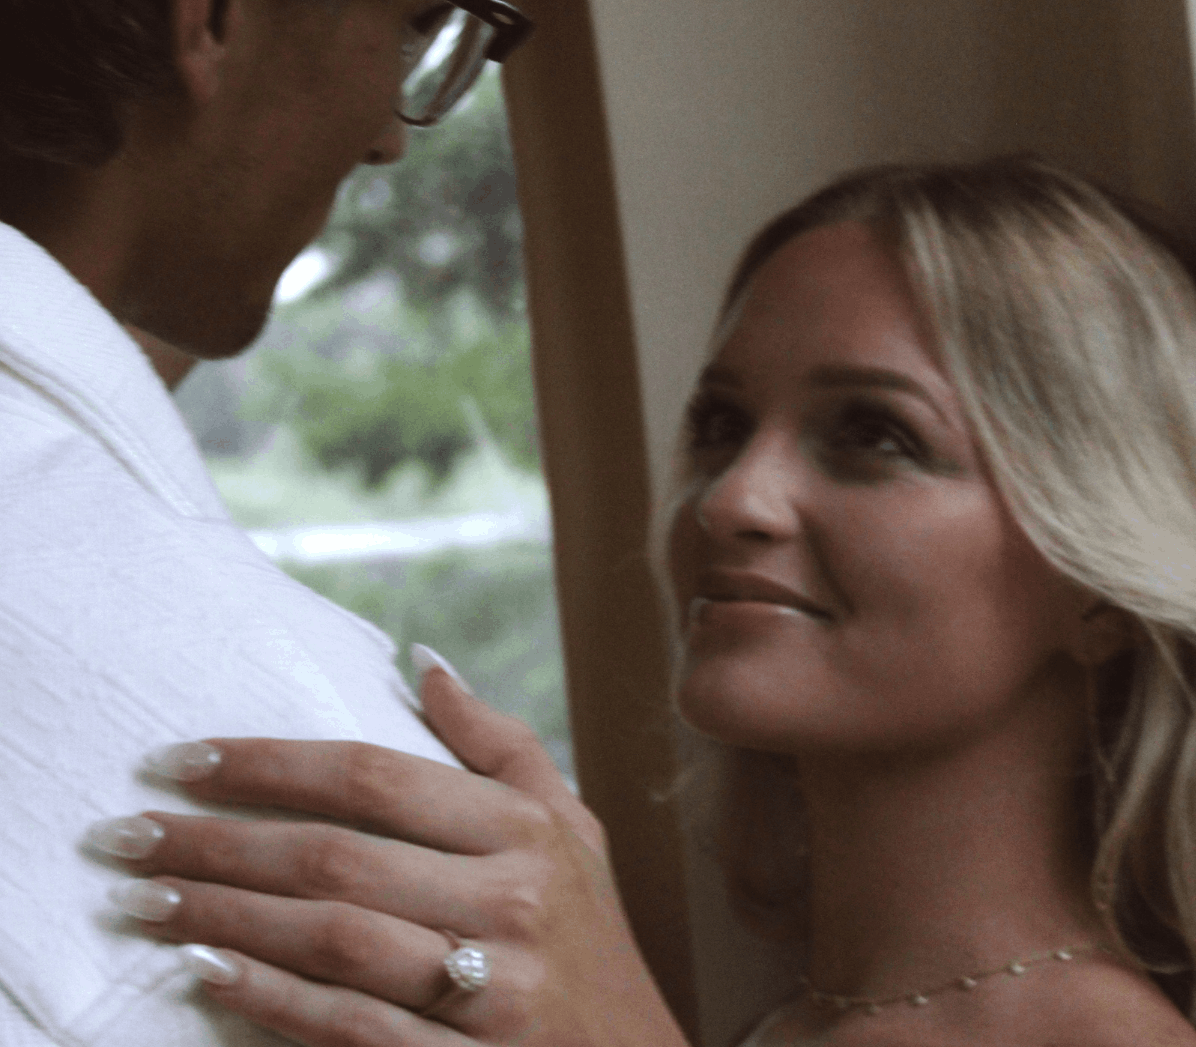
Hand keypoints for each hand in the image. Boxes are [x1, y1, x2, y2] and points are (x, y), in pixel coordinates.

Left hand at [92, 668, 689, 1046]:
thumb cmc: (591, 937)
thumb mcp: (571, 828)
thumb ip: (501, 745)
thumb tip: (423, 665)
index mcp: (529, 831)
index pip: (376, 776)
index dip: (269, 762)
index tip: (184, 758)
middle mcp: (513, 900)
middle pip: (335, 856)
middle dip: (215, 841)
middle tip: (125, 834)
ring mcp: (492, 989)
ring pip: (331, 938)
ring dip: (221, 916)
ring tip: (142, 900)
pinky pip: (348, 1027)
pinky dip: (269, 998)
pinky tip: (205, 973)